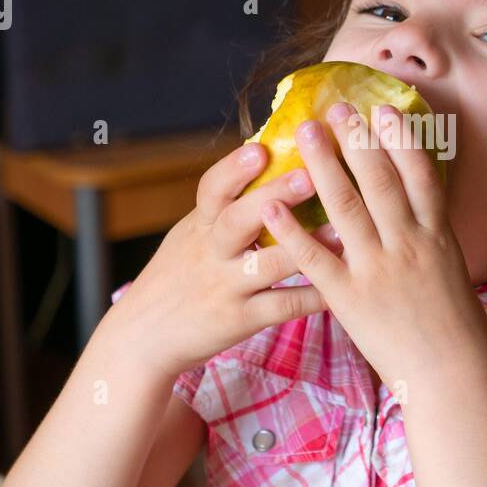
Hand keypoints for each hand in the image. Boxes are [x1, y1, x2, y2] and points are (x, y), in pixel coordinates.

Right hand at [97, 141, 339, 377]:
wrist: (145, 336)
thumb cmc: (177, 276)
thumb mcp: (190, 235)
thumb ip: (223, 206)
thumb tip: (262, 153)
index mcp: (200, 226)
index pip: (211, 189)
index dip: (235, 168)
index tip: (261, 149)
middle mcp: (211, 253)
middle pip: (239, 219)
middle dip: (275, 196)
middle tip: (309, 176)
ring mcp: (225, 287)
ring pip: (267, 264)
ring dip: (306, 246)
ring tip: (341, 229)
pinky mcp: (240, 320)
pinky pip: (282, 306)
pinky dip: (312, 296)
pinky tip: (339, 284)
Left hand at [257, 102, 486, 391]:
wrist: (451, 375)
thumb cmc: (456, 327)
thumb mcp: (452, 269)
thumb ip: (430, 235)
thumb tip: (419, 203)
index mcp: (437, 236)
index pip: (420, 176)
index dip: (400, 139)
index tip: (383, 110)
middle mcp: (409, 245)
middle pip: (379, 181)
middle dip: (356, 139)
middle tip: (336, 108)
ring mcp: (378, 270)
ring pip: (346, 207)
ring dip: (322, 166)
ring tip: (305, 134)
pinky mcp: (350, 298)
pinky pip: (315, 258)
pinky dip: (292, 229)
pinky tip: (273, 205)